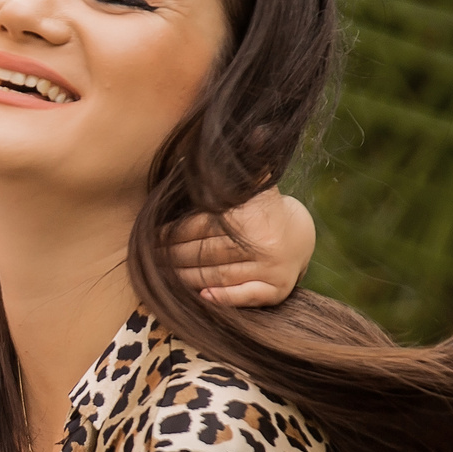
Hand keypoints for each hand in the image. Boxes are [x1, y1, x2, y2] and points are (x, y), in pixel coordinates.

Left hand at [164, 188, 315, 306]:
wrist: (301, 235)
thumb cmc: (260, 211)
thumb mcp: (249, 189)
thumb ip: (230, 178)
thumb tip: (204, 153)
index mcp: (251, 217)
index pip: (201, 226)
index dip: (173, 233)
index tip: (154, 237)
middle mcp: (263, 244)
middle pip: (206, 253)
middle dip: (174, 257)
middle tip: (151, 259)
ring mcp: (272, 269)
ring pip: (219, 275)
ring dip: (186, 277)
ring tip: (164, 277)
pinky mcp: (278, 290)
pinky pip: (246, 296)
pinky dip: (223, 297)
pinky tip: (202, 296)